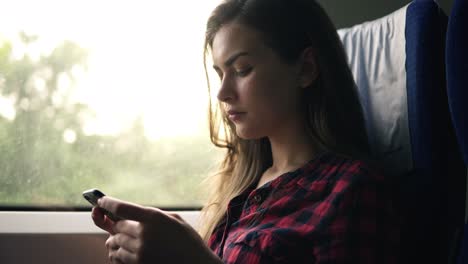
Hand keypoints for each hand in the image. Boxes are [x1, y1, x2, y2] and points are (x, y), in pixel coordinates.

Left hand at [91, 196, 220, 263]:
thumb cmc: (188, 241)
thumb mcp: (174, 220)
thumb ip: (152, 216)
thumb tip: (131, 216)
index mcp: (154, 218)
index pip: (122, 208)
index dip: (108, 203)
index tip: (100, 201)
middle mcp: (145, 234)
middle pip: (117, 227)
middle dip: (117, 225)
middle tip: (118, 224)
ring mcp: (140, 252)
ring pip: (114, 242)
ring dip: (115, 240)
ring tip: (121, 239)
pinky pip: (117, 257)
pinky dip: (116, 253)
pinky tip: (121, 251)